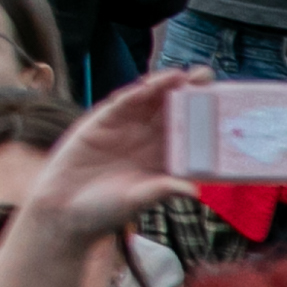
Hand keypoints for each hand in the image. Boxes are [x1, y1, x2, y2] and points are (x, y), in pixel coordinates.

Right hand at [0, 76, 194, 286]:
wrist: (63, 210)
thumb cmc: (104, 211)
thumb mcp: (137, 201)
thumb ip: (162, 190)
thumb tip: (194, 191)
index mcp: (161, 159)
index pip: (189, 132)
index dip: (204, 118)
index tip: (223, 106)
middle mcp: (146, 139)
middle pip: (173, 109)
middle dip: (191, 92)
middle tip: (208, 77)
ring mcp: (125, 128)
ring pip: (151, 100)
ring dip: (168, 85)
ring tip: (187, 75)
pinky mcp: (102, 121)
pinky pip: (124, 101)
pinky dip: (140, 90)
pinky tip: (155, 83)